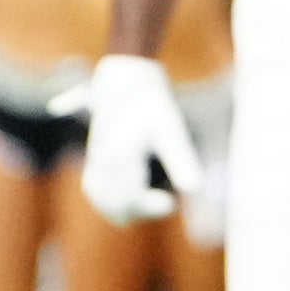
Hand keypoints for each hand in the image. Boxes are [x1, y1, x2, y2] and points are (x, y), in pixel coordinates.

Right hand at [73, 52, 204, 224]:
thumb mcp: (172, 130)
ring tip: (152, 196)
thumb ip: (181, 161)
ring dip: (129, 208)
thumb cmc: (152, 103)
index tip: (170, 203)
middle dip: (143, 210)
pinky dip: (114, 202)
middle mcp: (102, 162)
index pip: (131, 201)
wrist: (124, 80)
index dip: (153, 208)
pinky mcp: (94, 161)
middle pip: (118, 209)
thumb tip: (195, 190)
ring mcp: (95, 163)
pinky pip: (98, 194)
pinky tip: (133, 195)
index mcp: (119, 157)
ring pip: (107, 205)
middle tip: (165, 198)